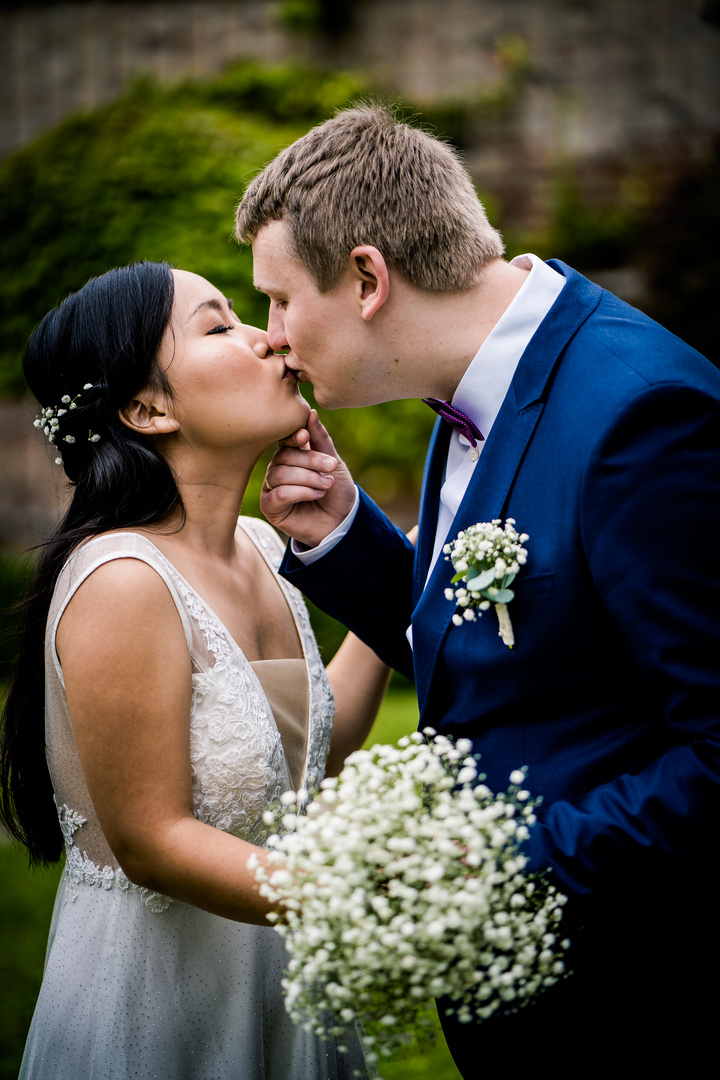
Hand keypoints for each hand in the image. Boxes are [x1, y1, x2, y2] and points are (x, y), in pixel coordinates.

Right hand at [260, 410, 356, 547]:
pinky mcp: (270, 508)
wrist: (342, 522)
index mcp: (291, 455)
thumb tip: (310, 412)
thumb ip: (321, 439)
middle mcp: (277, 469)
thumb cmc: (337, 491)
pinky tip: (316, 495)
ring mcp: (271, 488)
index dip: (292, 437)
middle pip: (283, 457)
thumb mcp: (334, 462)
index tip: (305, 436)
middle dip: (310, 461)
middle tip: (331, 468)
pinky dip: (300, 492)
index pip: (284, 440)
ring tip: (326, 484)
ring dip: (307, 478)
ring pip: (279, 475)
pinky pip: (278, 494)